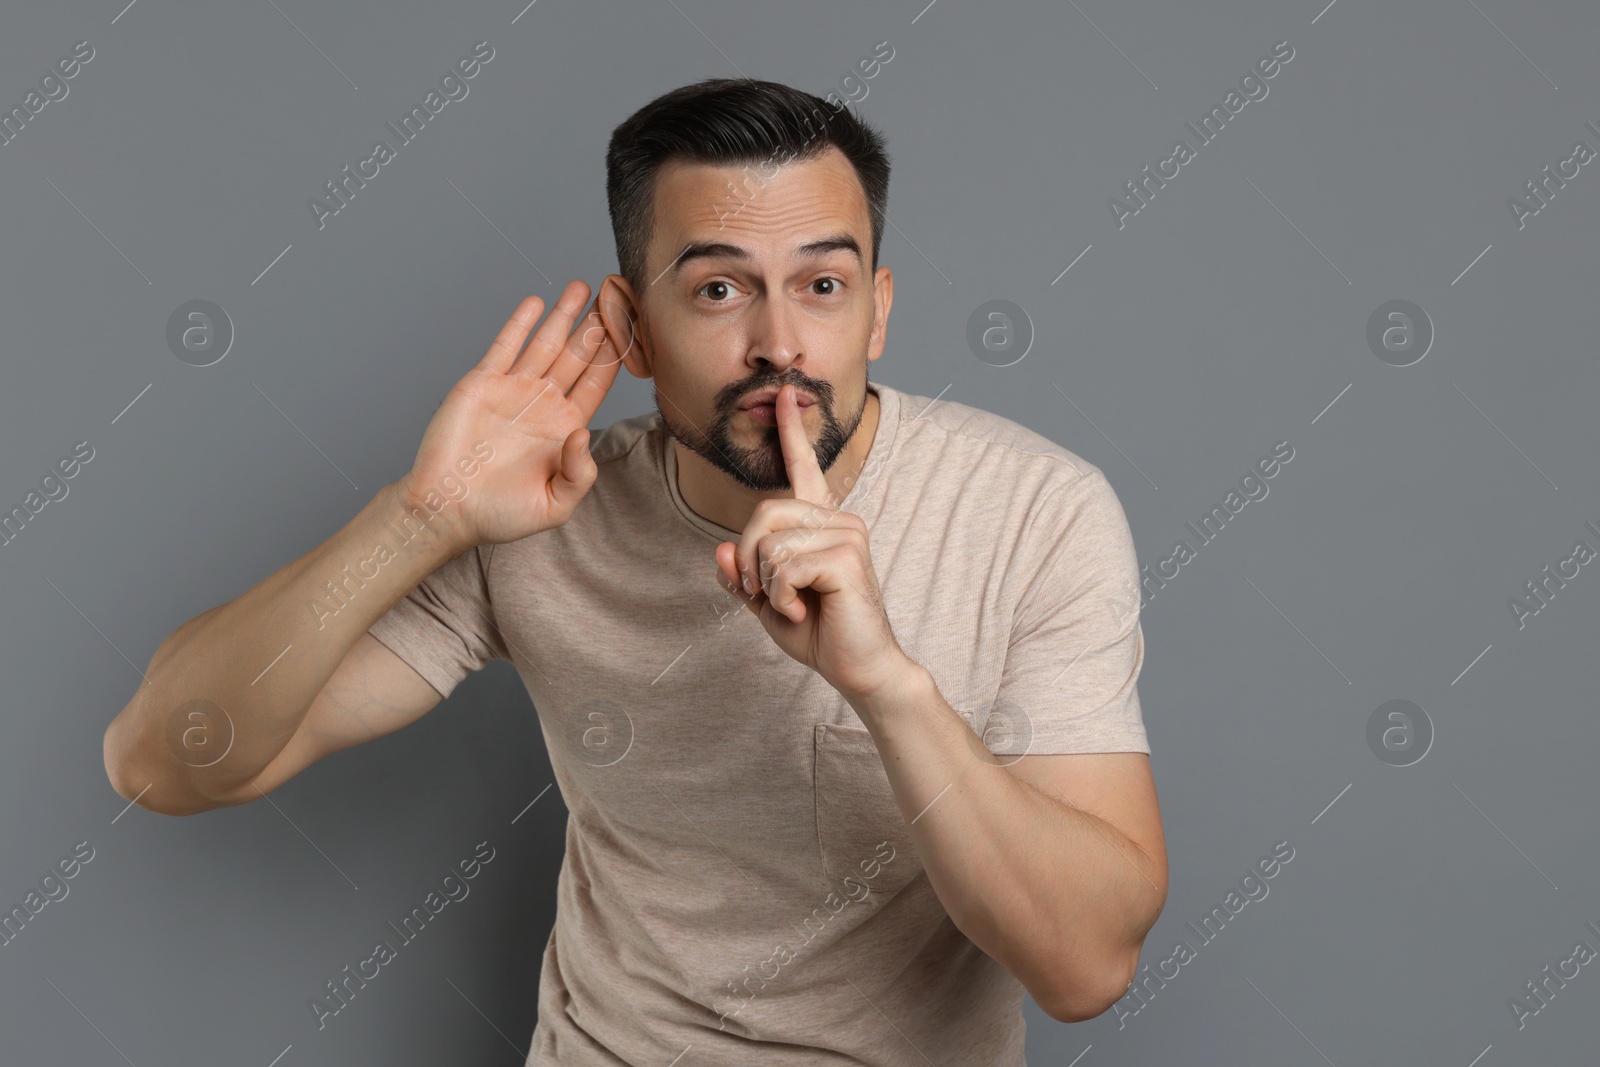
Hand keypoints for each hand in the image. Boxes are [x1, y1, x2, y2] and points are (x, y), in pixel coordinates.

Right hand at [396, 281, 628, 550]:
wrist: (446, 510)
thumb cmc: (500, 515)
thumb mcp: (555, 506)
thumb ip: (580, 474)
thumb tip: (583, 433)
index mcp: (565, 428)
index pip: (596, 384)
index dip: (613, 356)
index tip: (633, 330)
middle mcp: (542, 404)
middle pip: (577, 356)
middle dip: (596, 326)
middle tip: (616, 295)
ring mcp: (512, 390)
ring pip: (545, 343)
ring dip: (564, 316)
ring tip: (584, 287)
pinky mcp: (481, 383)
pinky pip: (505, 346)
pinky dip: (520, 323)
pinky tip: (538, 303)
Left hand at [714, 383, 913, 701]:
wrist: (858, 668)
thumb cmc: (817, 632)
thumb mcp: (766, 602)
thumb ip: (742, 575)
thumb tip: (722, 550)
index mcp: (819, 523)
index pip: (803, 469)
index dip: (792, 432)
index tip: (788, 394)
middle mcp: (838, 518)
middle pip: (763, 512)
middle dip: (749, 559)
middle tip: (764, 594)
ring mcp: (847, 533)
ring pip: (771, 543)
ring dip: (766, 584)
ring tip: (790, 605)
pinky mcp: (848, 556)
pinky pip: (785, 565)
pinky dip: (780, 596)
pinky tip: (801, 611)